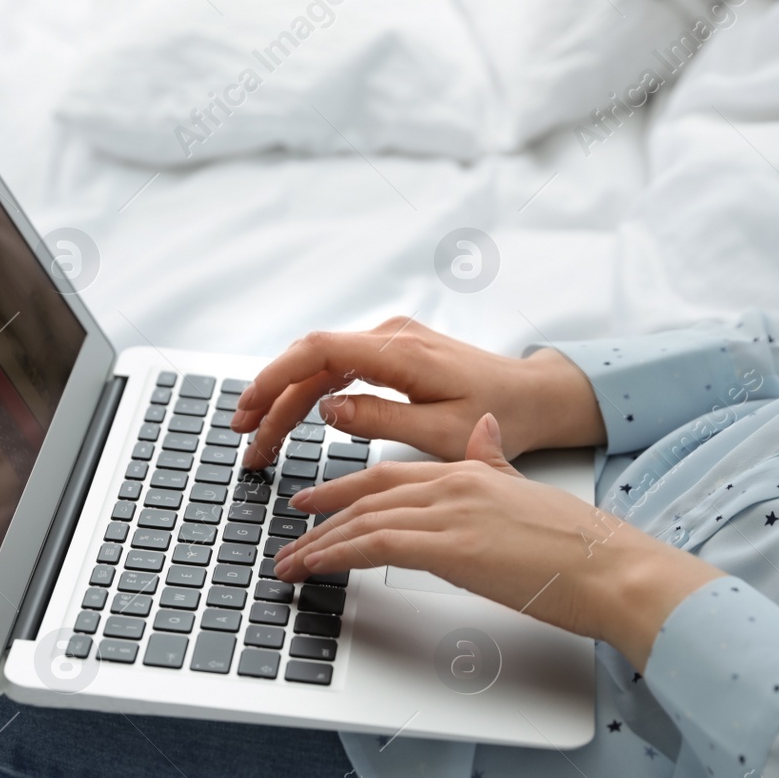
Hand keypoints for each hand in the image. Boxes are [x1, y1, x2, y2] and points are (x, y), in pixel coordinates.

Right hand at [231, 318, 604, 469]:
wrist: (534, 396)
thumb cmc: (500, 414)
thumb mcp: (441, 433)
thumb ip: (380, 420)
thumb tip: (326, 409)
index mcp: (400, 352)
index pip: (318, 352)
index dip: (275, 378)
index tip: (249, 409)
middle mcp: (390, 337)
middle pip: (309, 361)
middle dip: (270, 400)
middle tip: (244, 440)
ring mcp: (390, 342)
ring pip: (320, 367)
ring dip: (286, 401)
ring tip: (260, 440)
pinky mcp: (392, 353)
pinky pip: (338, 369)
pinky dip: (309, 394)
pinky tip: (291, 419)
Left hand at [272, 414, 723, 669]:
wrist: (612, 567)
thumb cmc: (580, 545)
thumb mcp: (528, 491)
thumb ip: (496, 463)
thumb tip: (483, 432)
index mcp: (472, 470)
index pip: (393, 476)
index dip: (348, 488)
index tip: (318, 502)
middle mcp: (455, 484)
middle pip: (369, 495)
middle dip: (324, 516)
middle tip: (291, 534)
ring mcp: (451, 513)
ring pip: (365, 521)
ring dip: (320, 544)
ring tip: (291, 563)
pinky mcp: (450, 548)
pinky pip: (375, 546)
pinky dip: (337, 555)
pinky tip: (315, 567)